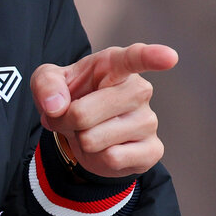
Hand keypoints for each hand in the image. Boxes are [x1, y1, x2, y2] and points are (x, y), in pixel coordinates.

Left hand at [30, 43, 177, 178]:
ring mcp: (149, 120)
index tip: (169, 57)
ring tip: (89, 131)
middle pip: (83, 113)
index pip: (135, 58)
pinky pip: (111, 159)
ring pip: (93, 139)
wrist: (82, 130)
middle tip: (71, 116)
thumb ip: (46, 84)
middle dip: (65, 121)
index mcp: (115, 65)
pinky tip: (104, 148)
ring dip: (80, 140)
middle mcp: (139, 89)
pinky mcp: (152, 150)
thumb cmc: (70, 95)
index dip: (152, 57)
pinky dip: (96, 158)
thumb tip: (56, 106)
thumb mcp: (48, 82)